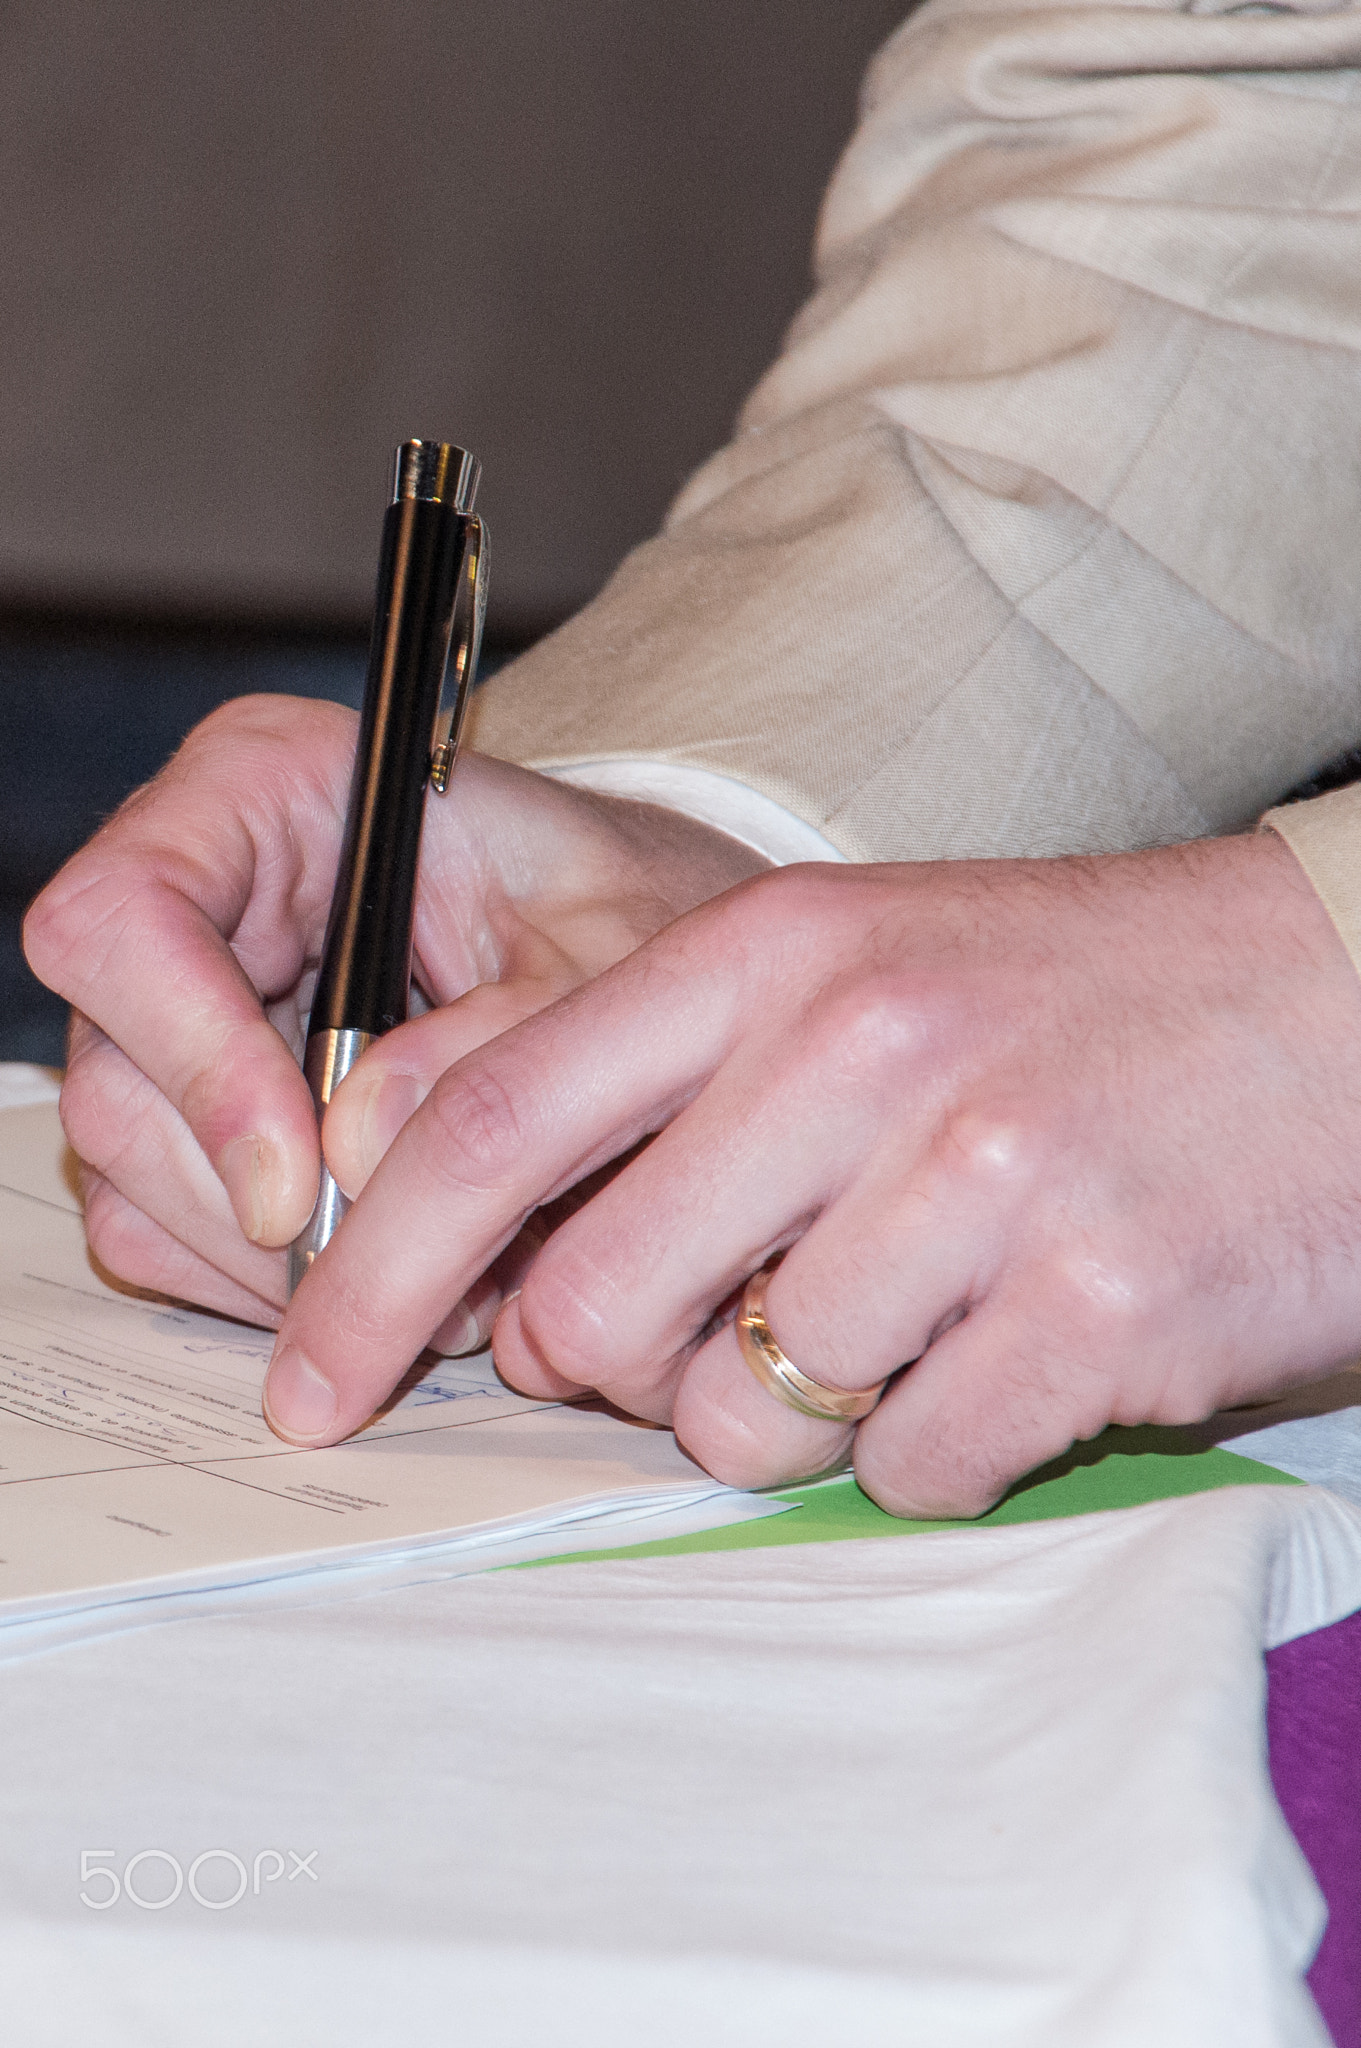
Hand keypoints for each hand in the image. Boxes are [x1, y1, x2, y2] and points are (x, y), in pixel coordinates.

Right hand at [23, 693, 766, 1337]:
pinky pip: (169, 1232)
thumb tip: (360, 1144)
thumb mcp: (608, 962)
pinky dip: (270, 1283)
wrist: (654, 970)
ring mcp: (182, 1019)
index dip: (195, 1057)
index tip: (296, 1183)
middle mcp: (200, 901)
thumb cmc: (624, 918)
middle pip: (117, 1078)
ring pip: (137, 1176)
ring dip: (275, 1264)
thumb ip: (501, 1039)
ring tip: (438, 1281)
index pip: (124, 915)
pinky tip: (394, 1271)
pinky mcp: (194, 1119)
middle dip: (250, 1203)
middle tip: (401, 1273)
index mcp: (266, 790)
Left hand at [264, 830, 1360, 1514]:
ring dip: (792, 1410)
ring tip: (912, 1315)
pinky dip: (933, 1444)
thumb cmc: (1073, 999)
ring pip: (742, 1416)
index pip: (491, 1121)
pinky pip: (905, 1470)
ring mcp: (979, 1182)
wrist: (1343, 999)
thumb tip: (508, 1269)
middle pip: (590, 1307)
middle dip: (620, 1365)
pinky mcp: (1093, 1310)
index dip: (367, 1270)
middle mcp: (857, 1052)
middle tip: (718, 1331)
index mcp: (771, 952)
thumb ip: (675, 1088)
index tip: (312, 1382)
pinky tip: (1014, 1346)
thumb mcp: (857, 968)